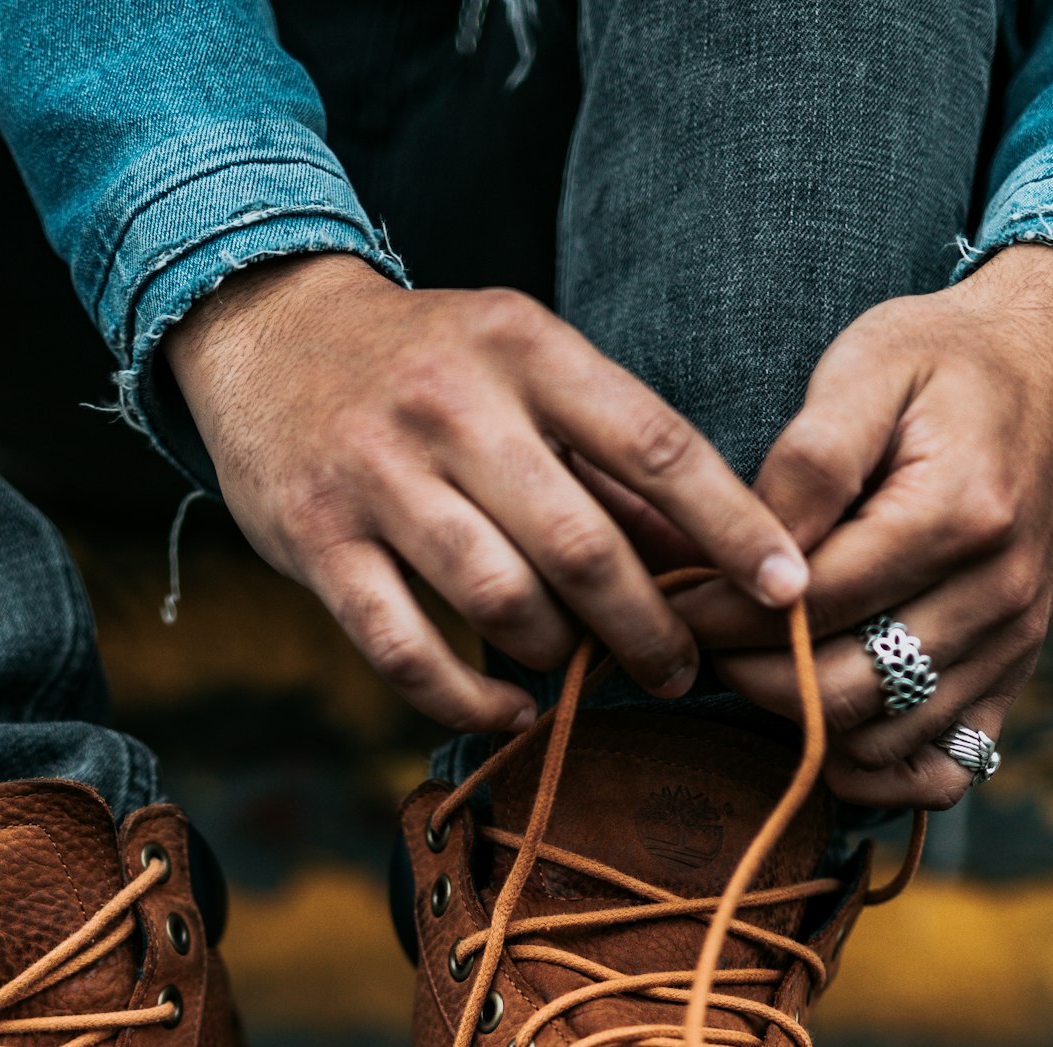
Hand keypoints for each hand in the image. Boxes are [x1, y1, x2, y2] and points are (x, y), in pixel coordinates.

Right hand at [162, 254, 808, 734]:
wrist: (264, 334)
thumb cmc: (422, 368)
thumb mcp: (519, 373)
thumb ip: (604, 462)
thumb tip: (710, 558)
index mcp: (524, 347)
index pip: (654, 443)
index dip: (731, 525)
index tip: (788, 589)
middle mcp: (451, 405)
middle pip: (582, 543)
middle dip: (648, 625)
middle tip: (681, 668)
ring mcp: (377, 476)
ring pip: (498, 599)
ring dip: (558, 656)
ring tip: (582, 673)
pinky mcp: (318, 543)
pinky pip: (405, 649)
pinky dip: (469, 694)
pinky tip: (511, 706)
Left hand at [678, 245, 1052, 806]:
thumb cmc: (943, 362)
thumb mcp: (868, 365)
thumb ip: (810, 461)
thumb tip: (758, 555)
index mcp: (959, 513)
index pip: (813, 604)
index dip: (727, 615)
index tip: (675, 602)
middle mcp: (998, 592)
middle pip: (841, 689)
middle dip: (751, 675)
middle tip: (705, 642)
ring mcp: (1012, 644)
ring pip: (879, 738)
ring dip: (801, 722)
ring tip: (759, 665)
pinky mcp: (1014, 674)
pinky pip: (940, 772)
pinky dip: (876, 769)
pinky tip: (826, 725)